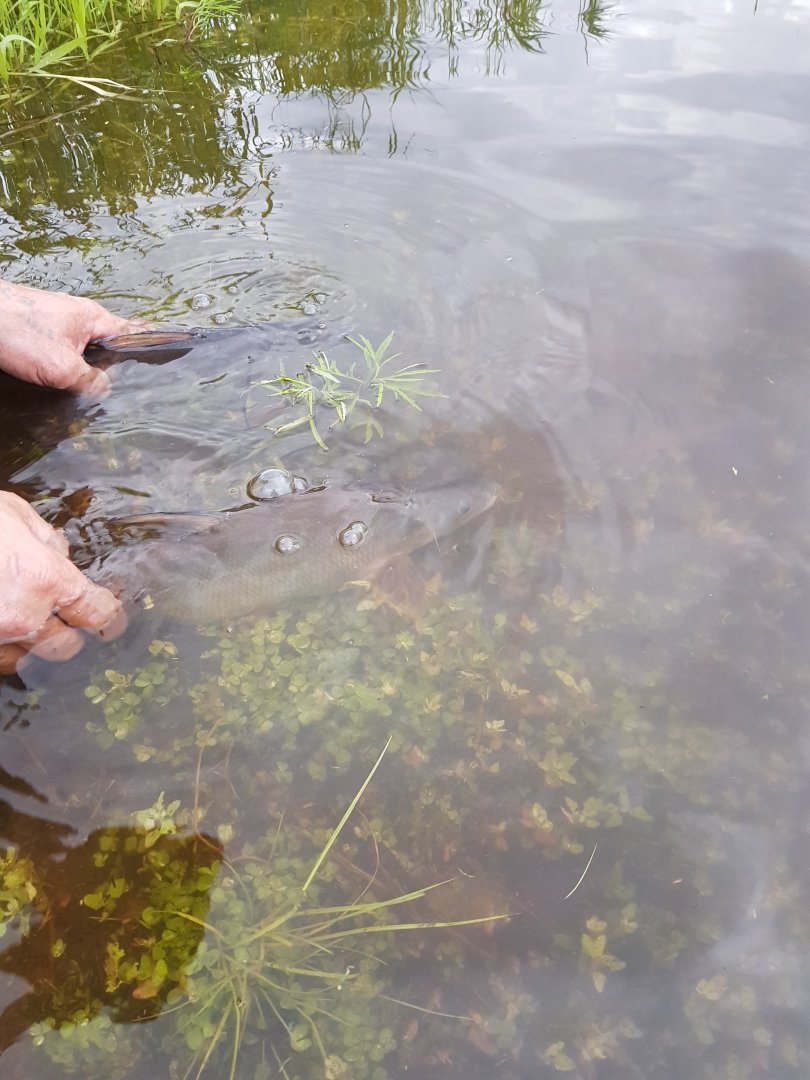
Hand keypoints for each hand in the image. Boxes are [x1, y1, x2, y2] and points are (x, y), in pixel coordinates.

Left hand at [0, 280, 143, 394]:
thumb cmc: (16, 331)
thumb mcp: (62, 368)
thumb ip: (91, 382)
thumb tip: (105, 391)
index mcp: (93, 318)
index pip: (134, 332)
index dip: (152, 342)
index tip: (175, 346)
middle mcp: (78, 314)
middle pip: (109, 342)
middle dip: (117, 362)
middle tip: (131, 384)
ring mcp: (57, 318)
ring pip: (84, 346)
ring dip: (88, 365)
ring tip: (94, 386)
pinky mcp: (38, 326)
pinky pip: (64, 346)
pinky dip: (67, 362)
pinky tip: (62, 376)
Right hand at [0, 492, 125, 674]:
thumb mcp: (11, 512)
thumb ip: (43, 537)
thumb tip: (60, 552)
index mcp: (45, 579)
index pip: (96, 612)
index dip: (109, 617)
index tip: (112, 620)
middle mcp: (22, 617)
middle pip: (64, 647)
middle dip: (65, 633)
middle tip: (58, 617)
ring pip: (24, 660)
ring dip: (26, 645)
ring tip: (15, 619)